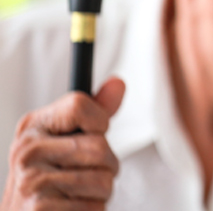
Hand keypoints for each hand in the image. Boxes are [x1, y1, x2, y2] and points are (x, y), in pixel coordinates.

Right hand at [1, 79, 124, 210]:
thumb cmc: (54, 179)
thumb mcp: (68, 140)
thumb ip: (95, 112)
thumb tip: (119, 81)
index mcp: (32, 127)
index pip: (79, 105)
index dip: (100, 123)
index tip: (92, 135)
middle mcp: (26, 151)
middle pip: (100, 146)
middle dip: (107, 166)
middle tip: (88, 175)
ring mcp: (30, 181)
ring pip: (103, 179)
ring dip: (102, 192)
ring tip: (79, 195)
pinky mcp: (39, 209)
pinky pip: (94, 206)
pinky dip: (93, 210)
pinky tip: (72, 210)